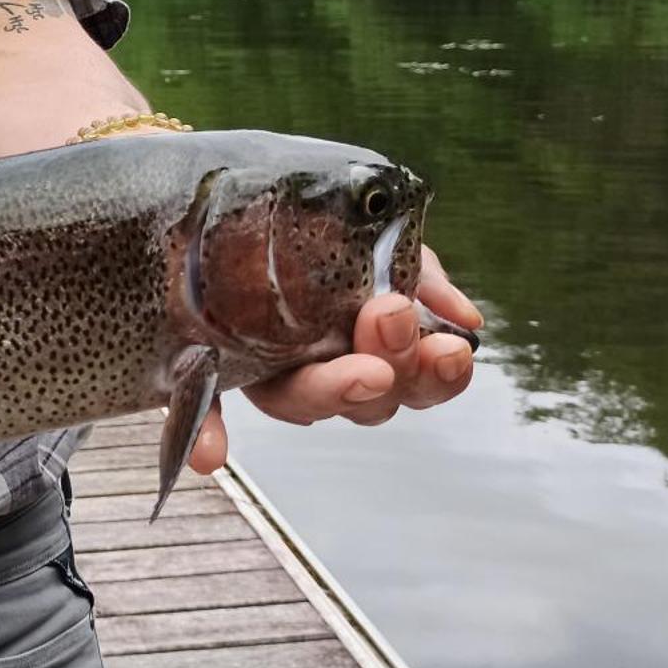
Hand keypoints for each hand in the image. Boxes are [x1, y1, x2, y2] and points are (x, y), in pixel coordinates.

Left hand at [186, 244, 480, 473]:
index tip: (449, 345)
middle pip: (367, 401)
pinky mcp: (205, 369)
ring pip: (300, 402)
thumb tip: (465, 318)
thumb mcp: (377, 242)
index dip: (433, 373)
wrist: (236, 212)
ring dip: (328, 391)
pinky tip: (209, 455)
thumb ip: (419, 274)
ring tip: (352, 367)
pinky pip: (202, 410)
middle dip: (389, 366)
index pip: (414, 380)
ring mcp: (267, 374)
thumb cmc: (320, 233)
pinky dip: (206, 437)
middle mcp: (323, 374)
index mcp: (370, 349)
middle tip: (392, 317)